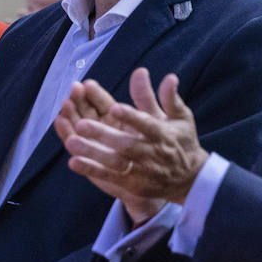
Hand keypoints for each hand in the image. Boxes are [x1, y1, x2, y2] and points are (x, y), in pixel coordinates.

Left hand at [56, 68, 206, 221]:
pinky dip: (92, 169)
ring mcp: (141, 171)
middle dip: (103, 135)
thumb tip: (169, 77)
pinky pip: (109, 176)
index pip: (146, 124)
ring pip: (114, 162)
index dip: (131, 117)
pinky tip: (73, 161)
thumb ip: (169, 98)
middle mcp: (151, 153)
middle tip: (81, 124)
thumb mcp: (180, 118)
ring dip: (92, 153)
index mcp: (163, 134)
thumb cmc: (182, 142)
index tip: (114, 108)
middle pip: (126, 144)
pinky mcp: (133, 184)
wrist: (190, 180)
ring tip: (72, 141)